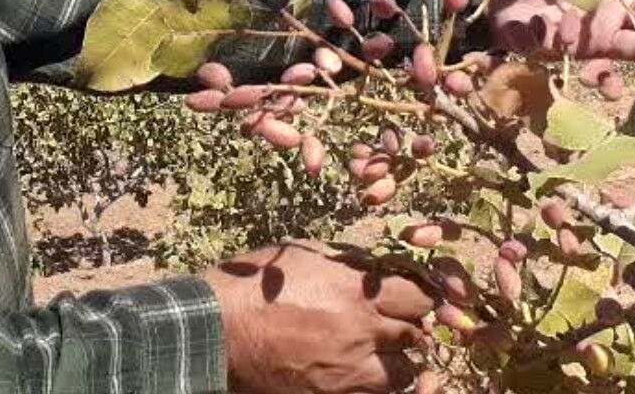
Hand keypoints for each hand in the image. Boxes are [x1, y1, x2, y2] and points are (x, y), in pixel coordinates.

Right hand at [202, 240, 434, 393]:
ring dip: (397, 361)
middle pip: (415, 333)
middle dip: (409, 326)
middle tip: (394, 323)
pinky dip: (375, 384)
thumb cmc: (254, 286)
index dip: (417, 296)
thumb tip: (377, 268)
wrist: (216, 331)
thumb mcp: (303, 254)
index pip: (418, 296)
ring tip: (379, 352)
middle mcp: (361, 331)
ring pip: (404, 372)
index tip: (407, 296)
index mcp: (355, 290)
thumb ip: (347, 262)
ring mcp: (348, 370)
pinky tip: (359, 372)